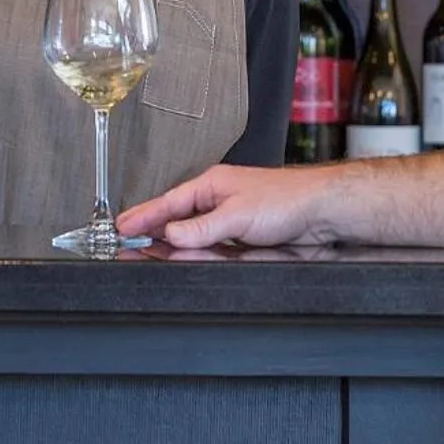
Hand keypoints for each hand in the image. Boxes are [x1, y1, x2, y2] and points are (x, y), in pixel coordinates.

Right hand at [117, 164, 349, 249]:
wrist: (321, 214)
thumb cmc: (287, 199)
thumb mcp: (237, 214)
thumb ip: (202, 228)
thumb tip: (172, 235)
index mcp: (212, 185)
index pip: (169, 203)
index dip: (144, 216)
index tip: (122, 227)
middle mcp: (218, 201)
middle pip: (176, 220)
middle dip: (151, 231)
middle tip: (126, 244)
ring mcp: (229, 221)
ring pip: (191, 236)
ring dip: (170, 245)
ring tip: (146, 252)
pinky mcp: (242, 240)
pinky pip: (209, 248)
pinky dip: (194, 253)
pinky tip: (183, 258)